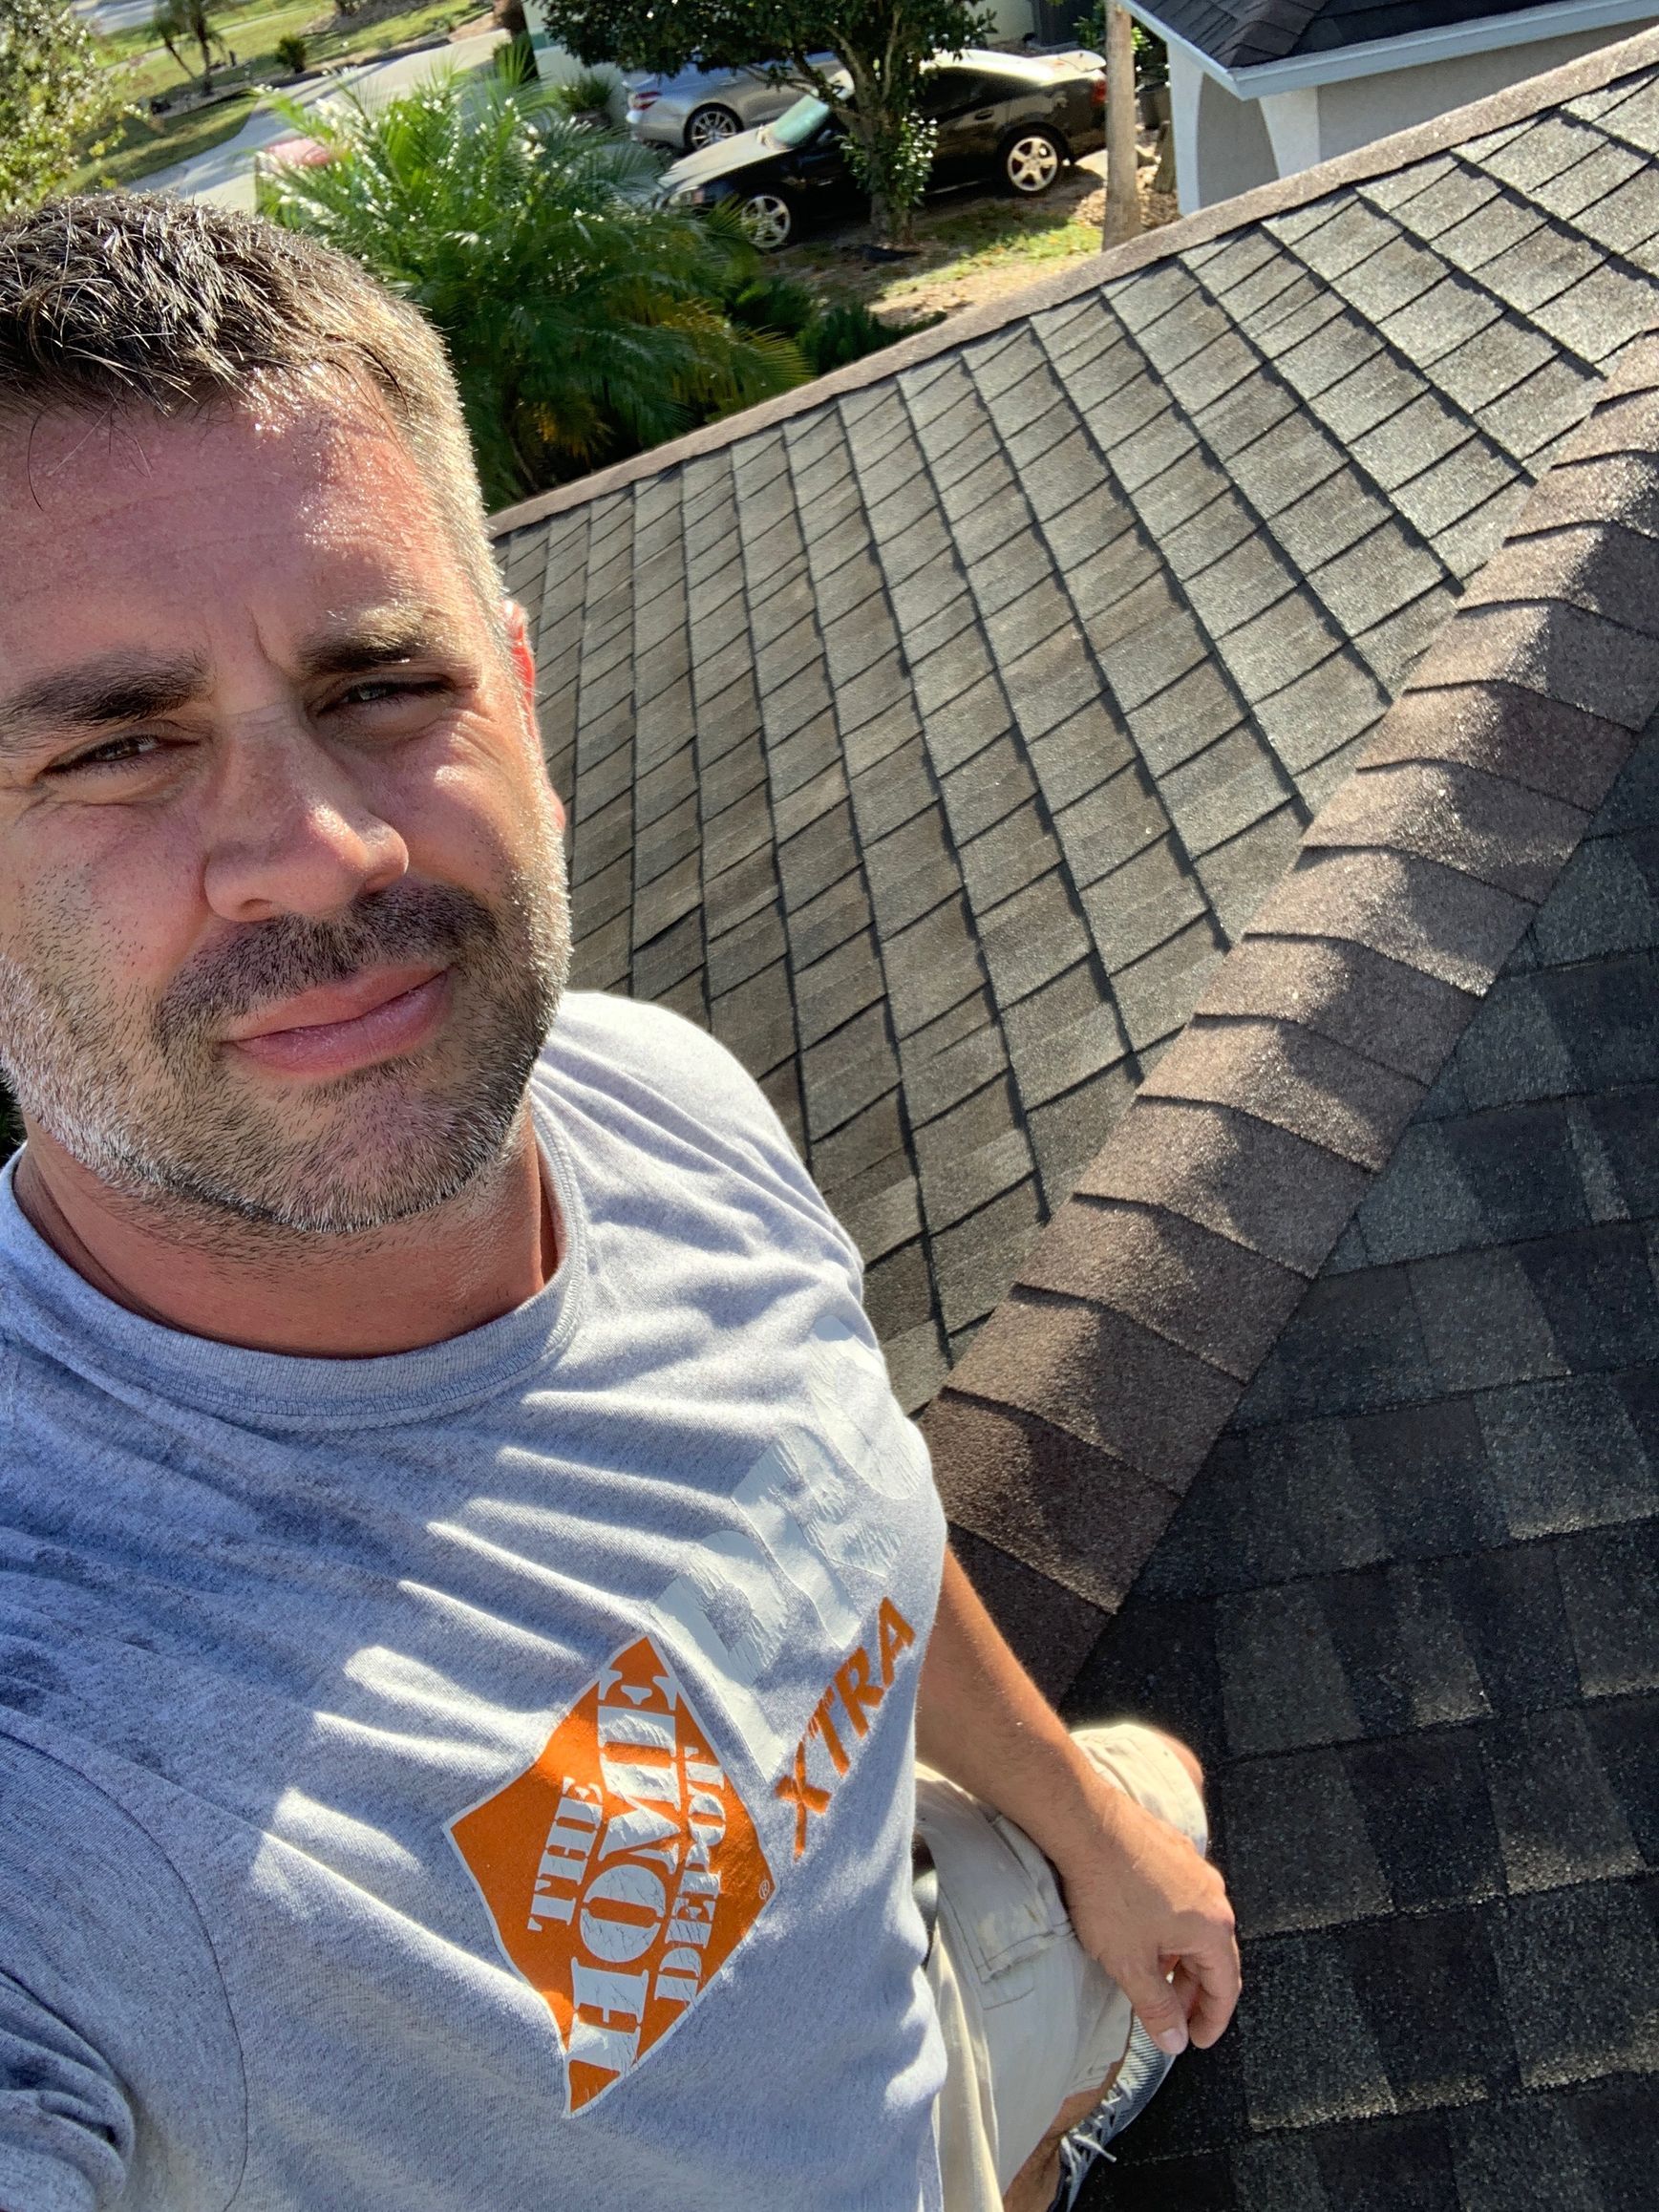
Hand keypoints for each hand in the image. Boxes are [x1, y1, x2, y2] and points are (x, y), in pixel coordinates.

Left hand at [1048, 1768, 1239, 2057]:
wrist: (1085, 1825)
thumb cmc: (1109, 1893)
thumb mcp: (1131, 1965)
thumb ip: (1157, 2008)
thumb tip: (1175, 2041)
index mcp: (1213, 1927)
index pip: (1227, 1988)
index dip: (1212, 2020)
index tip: (1195, 2040)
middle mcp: (1213, 1895)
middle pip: (1214, 1957)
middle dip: (1193, 1993)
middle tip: (1171, 2017)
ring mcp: (1193, 1868)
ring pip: (1197, 1927)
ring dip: (1180, 1960)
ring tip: (1153, 1979)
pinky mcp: (1171, 1850)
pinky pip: (1182, 1901)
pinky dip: (1170, 1929)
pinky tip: (1143, 1936)